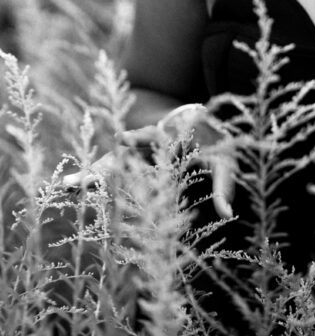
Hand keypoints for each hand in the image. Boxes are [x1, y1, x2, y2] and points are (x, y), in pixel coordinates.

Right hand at [62, 103, 234, 218]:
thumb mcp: (226, 161)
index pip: (152, 137)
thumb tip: (228, 215)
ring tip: (66, 187)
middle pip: (123, 154)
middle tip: (82, 176)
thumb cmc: (216, 142)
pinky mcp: (131, 162)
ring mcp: (138, 153)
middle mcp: (149, 143)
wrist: (200, 120)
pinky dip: (92, 179)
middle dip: (103, 166)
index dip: (137, 137)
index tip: (120, 138)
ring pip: (111, 164)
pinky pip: (110, 171)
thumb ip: (223, 186)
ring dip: (90, 175)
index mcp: (172, 136)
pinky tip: (69, 189)